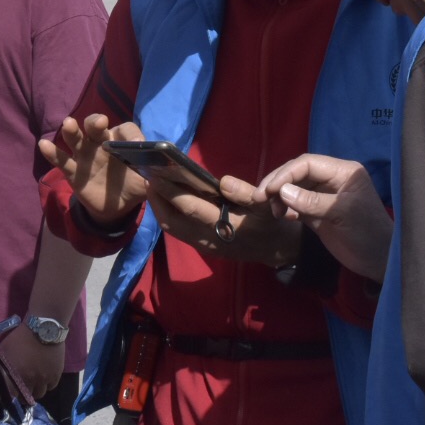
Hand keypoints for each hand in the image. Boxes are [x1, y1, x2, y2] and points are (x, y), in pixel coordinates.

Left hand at [0, 323, 63, 399]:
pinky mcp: (56, 374)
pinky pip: (51, 386)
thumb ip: (1, 363)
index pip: (12, 394)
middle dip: (24, 394)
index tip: (12, 389)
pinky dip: (47, 384)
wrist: (43, 327)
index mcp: (16, 374)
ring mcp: (44, 378)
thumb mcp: (5, 348)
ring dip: (36, 390)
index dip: (11, 393)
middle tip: (24, 387)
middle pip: (26, 397)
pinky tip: (45, 377)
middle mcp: (30, 380)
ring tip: (35, 383)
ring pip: (40, 394)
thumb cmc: (21, 336)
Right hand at [38, 115, 149, 224]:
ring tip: (68, 124)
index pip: (126, 130)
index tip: (138, 144)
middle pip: (96, 126)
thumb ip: (155, 177)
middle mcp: (102, 143)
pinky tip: (43, 145)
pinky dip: (52, 153)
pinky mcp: (74, 172)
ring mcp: (86, 156)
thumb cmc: (135, 185)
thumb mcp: (148, 182)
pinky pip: (62, 161)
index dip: (131, 135)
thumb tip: (165, 176)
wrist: (118, 206)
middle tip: (99, 123)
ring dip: (72, 130)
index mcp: (122, 141)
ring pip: (77, 139)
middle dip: (95, 122)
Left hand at [148, 172, 303, 266]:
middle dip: (157, 201)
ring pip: (172, 229)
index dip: (171, 192)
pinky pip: (179, 231)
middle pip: (172, 223)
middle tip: (148, 177)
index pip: (190, 209)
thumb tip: (222, 181)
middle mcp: (209, 239)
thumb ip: (245, 194)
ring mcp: (204, 245)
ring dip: (160, 208)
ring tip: (153, 185)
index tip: (156, 175)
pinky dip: (169, 214)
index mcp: (224, 227)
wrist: (277, 249)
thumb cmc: (271, 222)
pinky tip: (167, 198)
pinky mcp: (203, 246)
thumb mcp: (266, 206)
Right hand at [255, 155, 392, 280]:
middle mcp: (332, 179)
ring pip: (294, 187)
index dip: (285, 173)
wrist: (380, 262)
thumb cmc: (368, 234)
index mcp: (343, 172)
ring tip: (272, 211)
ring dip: (279, 196)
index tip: (268, 189)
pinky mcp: (318, 212)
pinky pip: (295, 204)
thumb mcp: (343, 214)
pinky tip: (280, 216)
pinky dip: (285, 208)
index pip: (308, 164)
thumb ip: (312, 202)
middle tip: (258, 198)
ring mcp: (324, 195)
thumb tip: (281, 191)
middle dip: (277, 183)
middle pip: (297, 173)